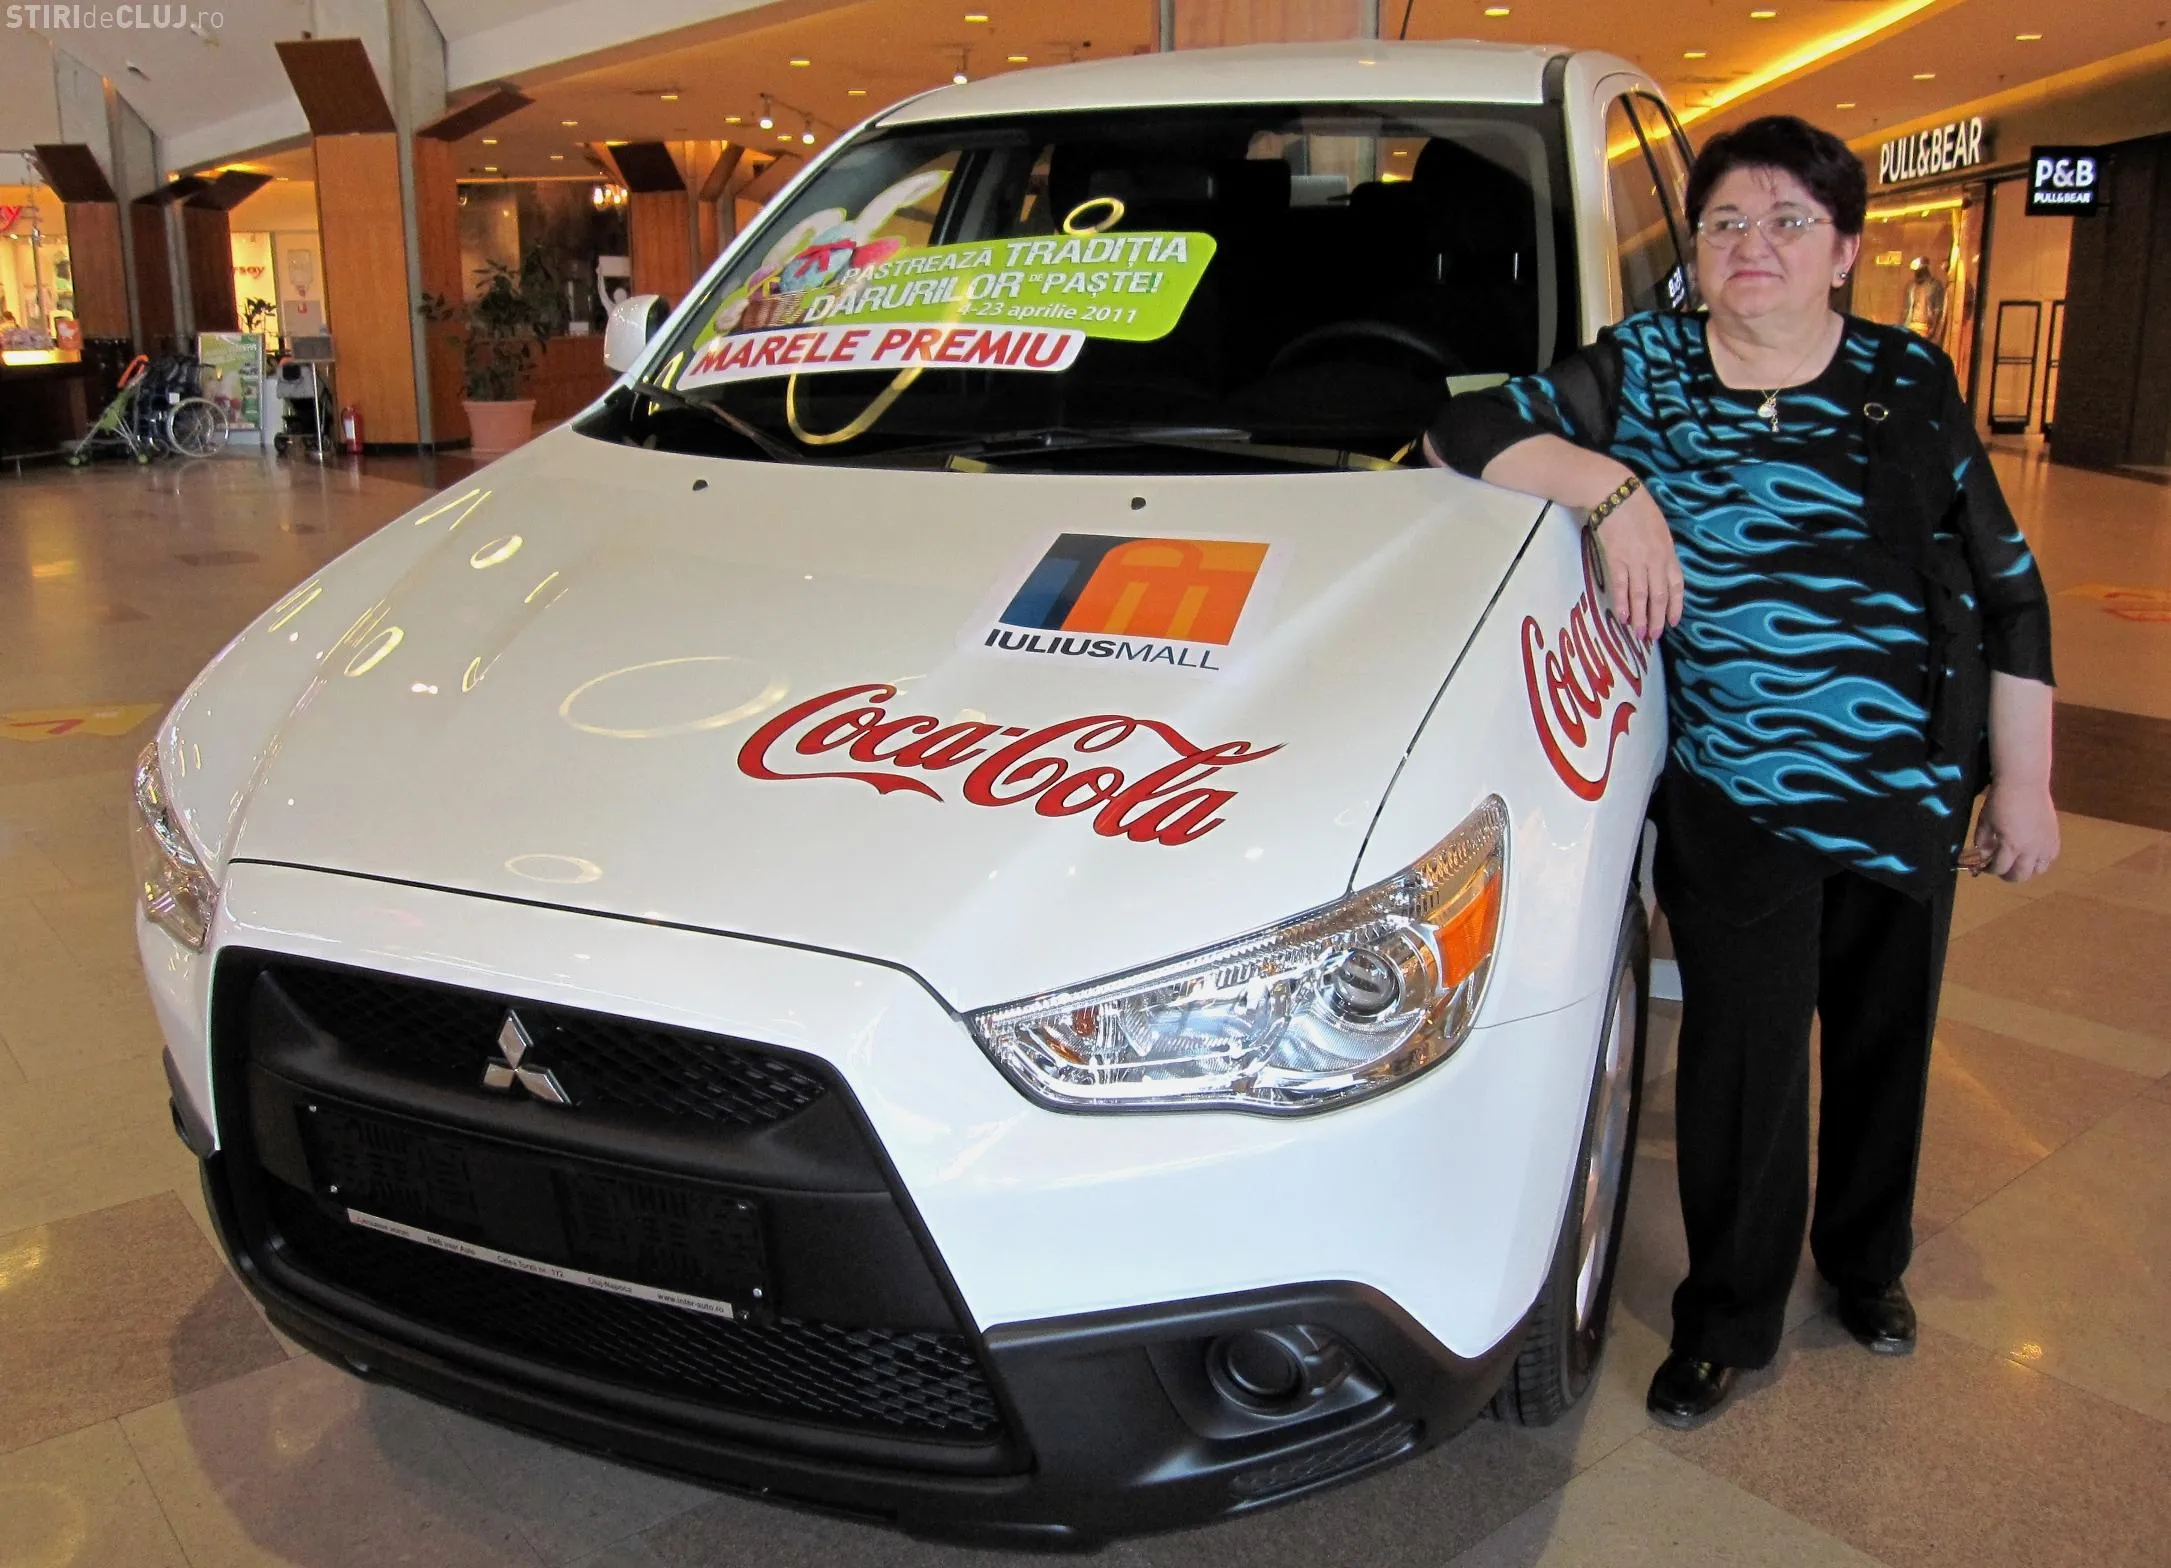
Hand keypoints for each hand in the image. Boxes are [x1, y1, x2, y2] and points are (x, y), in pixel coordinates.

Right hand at [1592, 486, 1683, 641]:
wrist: (1614, 493)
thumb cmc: (1636, 507)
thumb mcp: (1658, 528)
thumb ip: (1660, 550)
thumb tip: (1658, 570)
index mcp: (1667, 551)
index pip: (1676, 585)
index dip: (1675, 606)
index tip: (1673, 622)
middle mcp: (1655, 559)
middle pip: (1659, 595)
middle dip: (1657, 618)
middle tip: (1653, 636)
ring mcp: (1636, 560)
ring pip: (1641, 596)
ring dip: (1640, 617)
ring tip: (1639, 634)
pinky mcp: (1616, 559)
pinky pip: (1622, 587)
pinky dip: (1622, 604)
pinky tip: (1622, 617)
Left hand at [1972, 779, 2059, 882]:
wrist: (2024, 783)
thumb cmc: (2000, 800)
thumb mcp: (1985, 821)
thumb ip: (1982, 841)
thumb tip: (1983, 855)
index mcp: (2011, 845)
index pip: (2000, 869)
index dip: (1989, 870)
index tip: (1983, 867)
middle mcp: (2031, 849)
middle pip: (2020, 876)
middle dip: (2007, 875)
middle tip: (2000, 869)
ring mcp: (2046, 844)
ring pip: (2038, 870)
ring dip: (2026, 869)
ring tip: (2017, 861)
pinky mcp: (2055, 836)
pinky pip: (2051, 857)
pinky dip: (2041, 860)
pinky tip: (2033, 853)